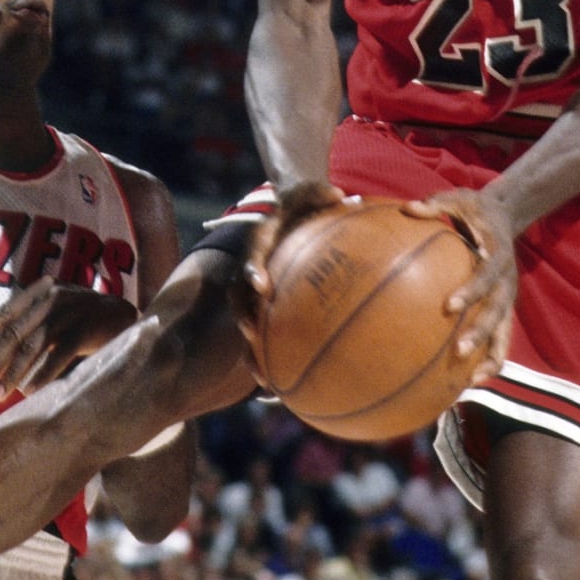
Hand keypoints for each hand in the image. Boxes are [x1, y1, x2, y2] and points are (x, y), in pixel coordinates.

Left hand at [0, 275, 138, 401]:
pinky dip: (42, 375)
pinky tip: (28, 391)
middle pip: (16, 332)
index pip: (8, 310)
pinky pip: (57, 356)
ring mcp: (69, 313)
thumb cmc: (84, 316)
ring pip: (33, 346)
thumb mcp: (57, 308)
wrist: (125, 315)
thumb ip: (33, 320)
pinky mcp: (85, 330)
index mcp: (43, 290)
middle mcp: (53, 297)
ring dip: (13, 373)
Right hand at [229, 180, 345, 386]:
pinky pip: (264, 335)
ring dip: (252, 350)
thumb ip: (321, 193)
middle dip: (243, 315)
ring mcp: (254, 290)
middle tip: (250, 333)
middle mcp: (251, 268)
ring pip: (246, 323)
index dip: (252, 271)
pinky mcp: (264, 307)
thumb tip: (341, 195)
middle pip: (237, 295)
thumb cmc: (305, 203)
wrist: (290, 210)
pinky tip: (288, 387)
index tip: (262, 286)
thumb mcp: (311, 192)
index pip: (251, 256)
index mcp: (260, 242)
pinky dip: (272, 359)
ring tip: (264, 377)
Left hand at [403, 187, 514, 383]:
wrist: (508, 215)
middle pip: (498, 314)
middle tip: (459, 351)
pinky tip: (467, 381)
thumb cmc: (475, 208)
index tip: (450, 306)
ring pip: (504, 334)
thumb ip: (436, 204)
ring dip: (489, 358)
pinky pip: (499, 339)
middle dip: (481, 334)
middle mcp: (506, 282)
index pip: (485, 277)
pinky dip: (488, 360)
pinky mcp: (502, 308)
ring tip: (471, 382)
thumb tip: (408, 208)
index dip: (471, 292)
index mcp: (496, 256)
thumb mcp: (460, 198)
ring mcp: (507, 298)